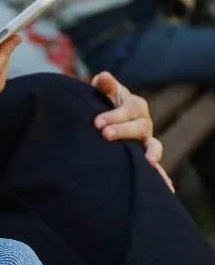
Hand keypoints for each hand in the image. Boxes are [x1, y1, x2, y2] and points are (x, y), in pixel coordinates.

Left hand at [90, 72, 172, 192]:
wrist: (104, 116)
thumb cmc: (103, 102)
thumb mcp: (103, 91)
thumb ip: (104, 85)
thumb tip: (103, 77)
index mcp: (135, 105)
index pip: (128, 109)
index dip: (114, 116)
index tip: (97, 123)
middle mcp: (144, 122)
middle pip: (139, 127)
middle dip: (123, 131)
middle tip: (104, 135)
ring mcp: (146, 140)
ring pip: (153, 146)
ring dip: (151, 154)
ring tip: (147, 162)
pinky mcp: (144, 155)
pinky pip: (155, 165)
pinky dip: (162, 175)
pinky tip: (167, 187)